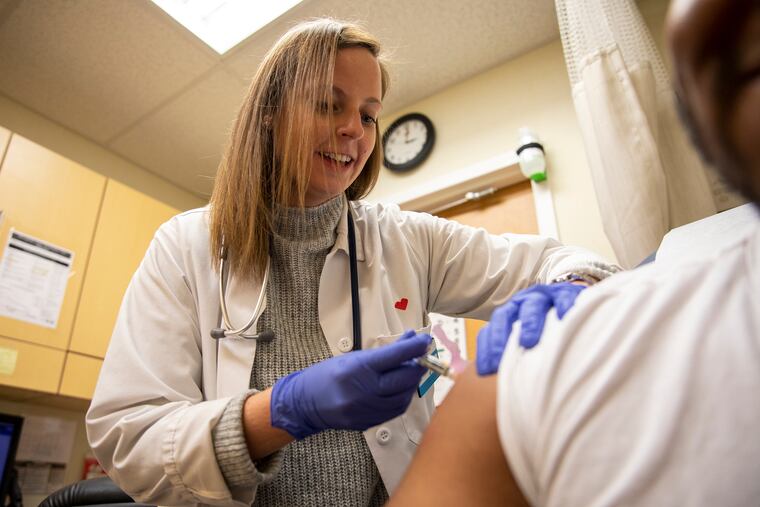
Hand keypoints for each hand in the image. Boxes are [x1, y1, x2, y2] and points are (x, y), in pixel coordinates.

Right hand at [270, 330, 429, 438]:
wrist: (304, 403)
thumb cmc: (328, 375)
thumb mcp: (353, 357)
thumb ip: (383, 352)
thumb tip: (410, 341)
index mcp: (359, 368)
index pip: (396, 356)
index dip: (416, 347)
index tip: (426, 341)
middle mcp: (364, 390)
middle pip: (405, 378)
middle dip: (418, 365)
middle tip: (421, 356)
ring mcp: (367, 410)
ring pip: (404, 397)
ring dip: (412, 383)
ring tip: (410, 372)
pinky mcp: (368, 423)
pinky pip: (395, 410)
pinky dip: (403, 398)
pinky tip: (401, 389)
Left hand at [476, 283, 586, 374]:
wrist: (572, 300)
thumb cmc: (547, 326)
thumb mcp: (527, 337)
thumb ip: (514, 353)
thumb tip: (497, 379)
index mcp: (509, 314)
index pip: (491, 329)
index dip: (486, 348)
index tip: (486, 370)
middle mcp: (522, 303)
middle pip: (506, 315)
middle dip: (501, 336)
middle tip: (500, 359)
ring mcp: (544, 296)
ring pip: (532, 304)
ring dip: (529, 323)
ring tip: (528, 343)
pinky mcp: (566, 293)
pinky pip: (563, 298)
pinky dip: (563, 306)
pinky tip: (563, 318)